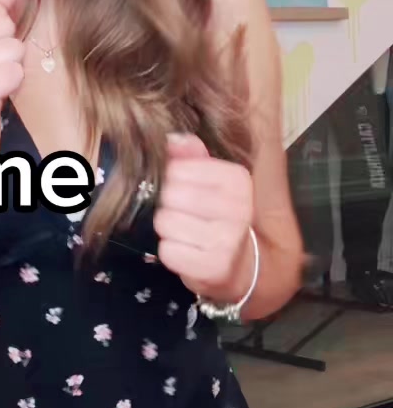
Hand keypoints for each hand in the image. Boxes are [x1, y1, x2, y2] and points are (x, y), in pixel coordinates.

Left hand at [154, 133, 254, 302]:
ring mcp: (228, 240)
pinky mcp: (213, 268)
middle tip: (184, 214)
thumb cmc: (220, 216)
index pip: (177, 169)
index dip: (171, 180)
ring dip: (168, 229)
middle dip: (169, 205)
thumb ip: (192, 156)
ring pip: (165, 222)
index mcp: (238, 180)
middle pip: (169, 195)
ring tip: (186, 232)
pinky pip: (168, 251)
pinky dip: (171, 252)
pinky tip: (187, 251)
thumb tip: (171, 139)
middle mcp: (238, 208)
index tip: (185, 190)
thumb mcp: (212, 181)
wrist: (242, 265)